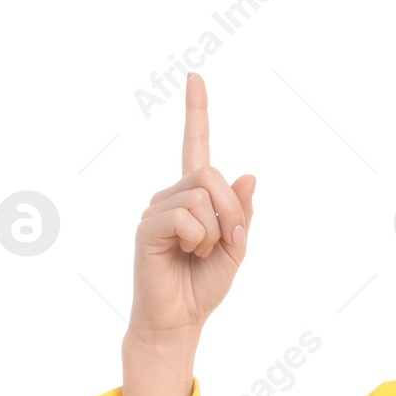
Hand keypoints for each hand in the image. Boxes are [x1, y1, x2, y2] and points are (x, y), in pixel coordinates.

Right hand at [129, 72, 256, 347]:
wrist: (181, 319)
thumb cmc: (204, 284)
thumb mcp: (237, 246)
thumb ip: (242, 212)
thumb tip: (248, 175)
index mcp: (194, 197)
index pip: (195, 146)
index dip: (196, 112)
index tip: (195, 77)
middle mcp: (171, 196)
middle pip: (211, 175)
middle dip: (232, 210)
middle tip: (229, 242)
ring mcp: (157, 209)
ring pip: (201, 197)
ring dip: (215, 231)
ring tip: (201, 253)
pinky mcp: (147, 227)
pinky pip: (185, 217)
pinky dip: (198, 239)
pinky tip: (186, 254)